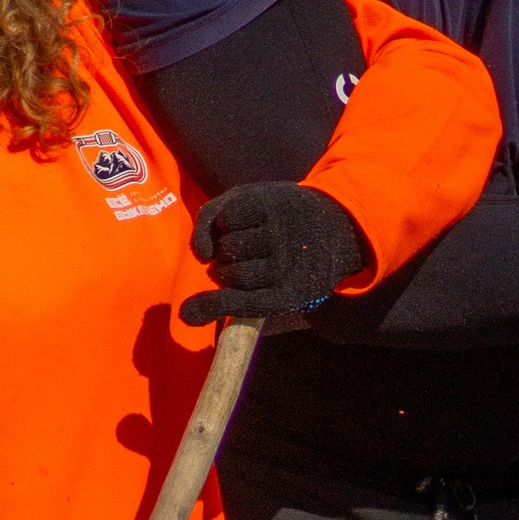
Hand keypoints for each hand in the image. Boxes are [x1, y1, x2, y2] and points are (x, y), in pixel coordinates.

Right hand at [181, 179, 369, 326]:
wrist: (333, 224)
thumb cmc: (286, 260)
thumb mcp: (268, 288)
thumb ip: (224, 304)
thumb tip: (185, 316)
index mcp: (290, 296)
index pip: (240, 304)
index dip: (211, 307)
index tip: (186, 314)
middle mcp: (289, 266)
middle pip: (227, 274)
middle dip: (226, 268)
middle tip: (245, 259)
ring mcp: (282, 233)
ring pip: (226, 246)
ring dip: (225, 241)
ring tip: (246, 237)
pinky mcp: (274, 203)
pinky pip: (227, 217)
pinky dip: (225, 218)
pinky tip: (241, 217)